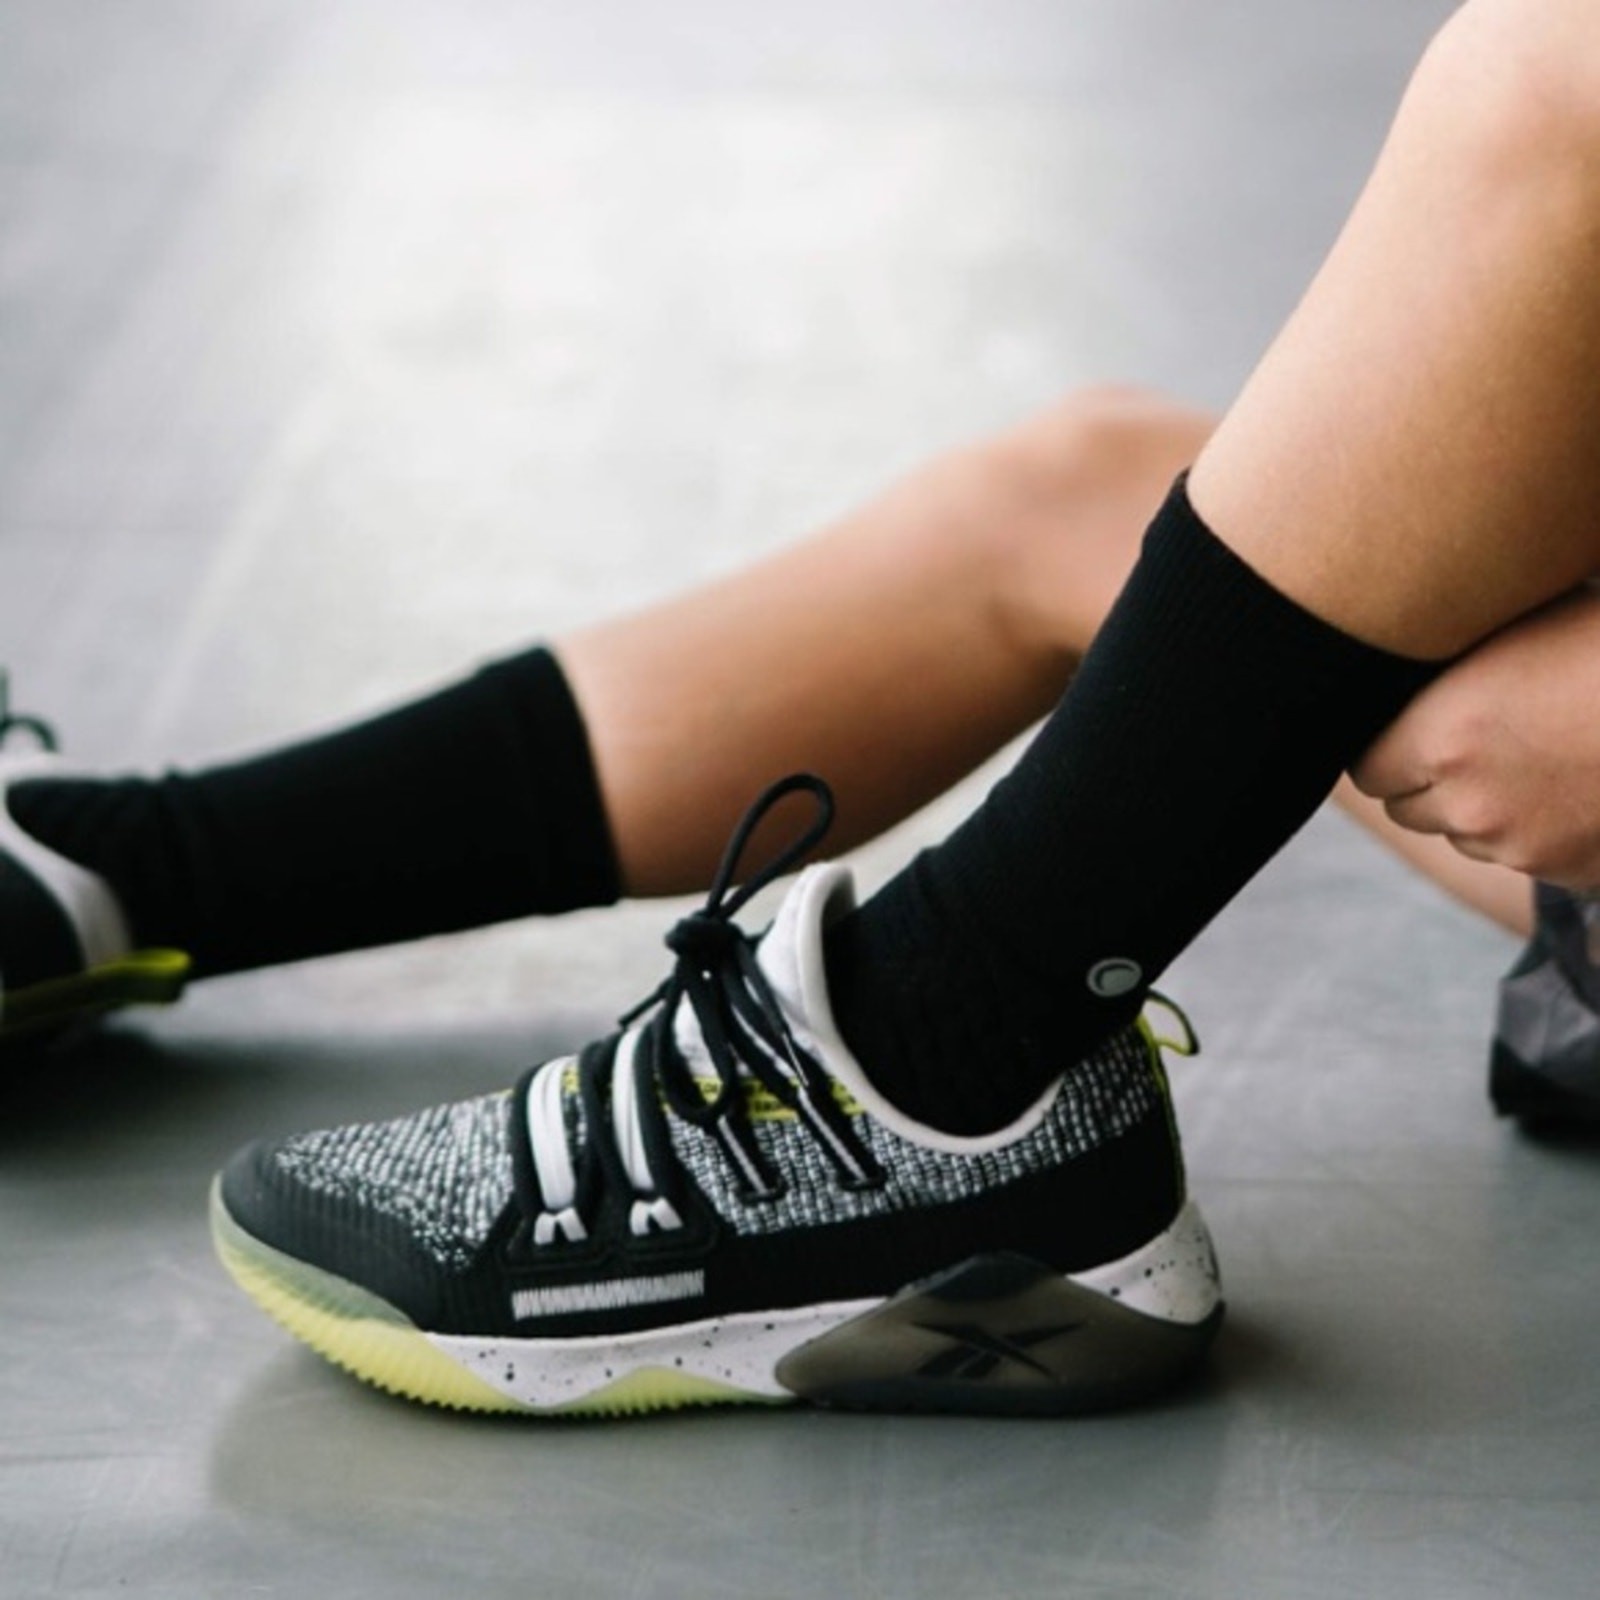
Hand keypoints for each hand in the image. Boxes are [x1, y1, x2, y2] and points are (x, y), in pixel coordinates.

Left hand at [1352, 587, 1599, 889]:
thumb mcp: (1531, 627)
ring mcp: (1522, 847)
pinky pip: (1529, 855)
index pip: (1365, 766)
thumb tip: (1422, 635)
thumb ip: (1465, 660)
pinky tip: (1582, 782)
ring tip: (1539, 752)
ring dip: (1484, 806)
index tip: (1411, 723)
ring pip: (1468, 835)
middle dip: (1428, 779)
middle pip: (1408, 809)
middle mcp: (1469, 803)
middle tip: (1473, 737)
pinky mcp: (1572, 872)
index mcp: (1442, 736)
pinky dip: (1543, 829)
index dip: (1387, 744)